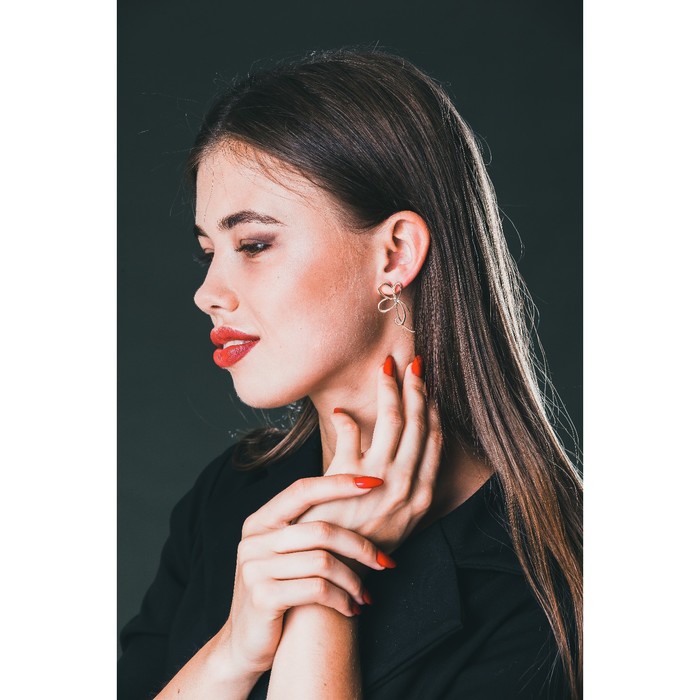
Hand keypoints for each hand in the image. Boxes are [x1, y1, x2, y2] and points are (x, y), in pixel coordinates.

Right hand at [221, 474, 393, 675]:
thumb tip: (359, 504)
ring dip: (354, 580)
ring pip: (323, 562)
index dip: (339, 484)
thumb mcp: (282, 556)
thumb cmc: (276, 593)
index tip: (374, 483)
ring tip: (365, 594)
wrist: (243, 646)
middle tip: (385, 562)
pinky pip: (318, 589)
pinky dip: (342, 599)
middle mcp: (254, 540)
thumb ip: (305, 531)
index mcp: (259, 522)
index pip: (302, 490)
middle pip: (320, 530)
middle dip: (360, 547)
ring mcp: (255, 568)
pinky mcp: (263, 597)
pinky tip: (351, 609)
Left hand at [297, 356, 442, 554]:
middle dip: (417, 389)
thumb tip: (405, 449)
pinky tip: (341, 410)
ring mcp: (379, 480)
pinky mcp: (348, 477)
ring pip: (392, 421)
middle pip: (417, 424)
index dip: (433, 409)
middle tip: (413, 363)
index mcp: (423, 494)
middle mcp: (407, 486)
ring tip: (387, 366)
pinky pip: (352, 433)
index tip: (429, 387)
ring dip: (390, 389)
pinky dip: (347, 418)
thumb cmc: (366, 541)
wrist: (336, 569)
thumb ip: (406, 484)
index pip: (434, 440)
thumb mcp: (399, 518)